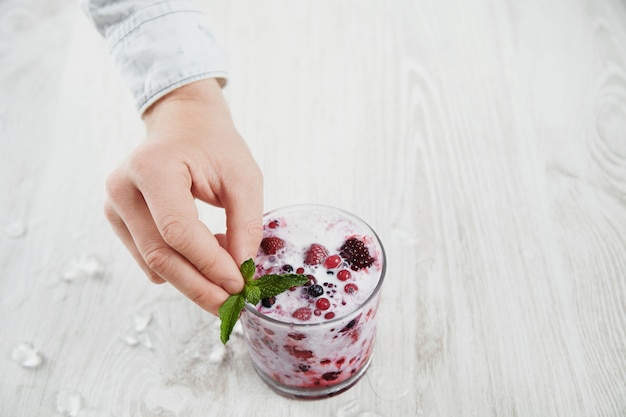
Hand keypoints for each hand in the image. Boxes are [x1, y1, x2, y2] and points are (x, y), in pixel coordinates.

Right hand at [104, 78, 262, 314]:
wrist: (182, 124)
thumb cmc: (215, 145)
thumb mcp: (243, 176)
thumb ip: (246, 223)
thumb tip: (241, 270)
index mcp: (151, 168)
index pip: (177, 231)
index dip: (209, 264)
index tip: (239, 285)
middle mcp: (121, 189)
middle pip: (160, 256)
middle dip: (200, 286)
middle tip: (231, 305)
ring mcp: (113, 207)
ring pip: (154, 265)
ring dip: (194, 278)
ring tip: (228, 266)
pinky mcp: (118, 222)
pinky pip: (150, 260)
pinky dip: (181, 267)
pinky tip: (206, 253)